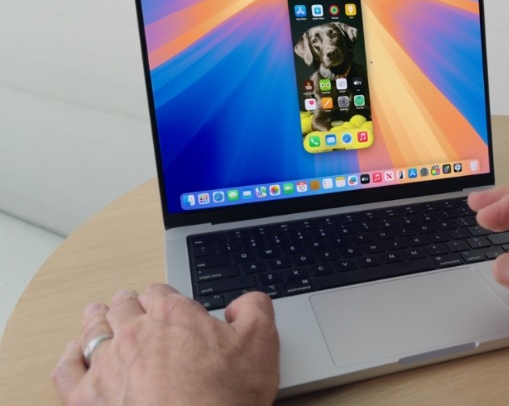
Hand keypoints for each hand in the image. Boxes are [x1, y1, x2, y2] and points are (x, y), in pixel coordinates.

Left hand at [53, 284, 279, 405]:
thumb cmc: (225, 397)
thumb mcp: (261, 344)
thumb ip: (255, 309)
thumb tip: (245, 302)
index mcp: (173, 315)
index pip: (159, 291)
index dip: (164, 297)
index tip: (168, 307)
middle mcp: (135, 333)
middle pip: (123, 305)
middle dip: (128, 304)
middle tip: (132, 307)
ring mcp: (107, 364)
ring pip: (93, 330)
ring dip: (97, 320)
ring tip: (98, 317)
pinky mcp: (87, 397)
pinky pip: (67, 369)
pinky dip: (70, 358)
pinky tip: (74, 355)